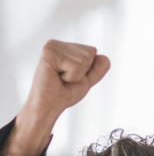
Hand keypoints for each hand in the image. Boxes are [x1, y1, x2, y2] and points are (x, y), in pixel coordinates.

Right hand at [0, 40, 109, 155]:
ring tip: (60, 83)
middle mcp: (56, 44)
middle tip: (65, 84)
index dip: (88, 72)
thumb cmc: (60, 99)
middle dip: (84, 74)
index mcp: (64, 49)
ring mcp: (50, 47)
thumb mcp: (82, 85)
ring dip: (77, 77)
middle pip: (91, 53)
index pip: (93, 52)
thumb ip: (94, 71)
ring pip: (84, 58)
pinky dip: (71, 77)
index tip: (70, 82)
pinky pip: (76, 63)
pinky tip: (56, 80)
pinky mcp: (47, 53)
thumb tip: (106, 58)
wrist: (45, 110)